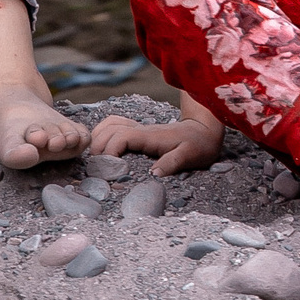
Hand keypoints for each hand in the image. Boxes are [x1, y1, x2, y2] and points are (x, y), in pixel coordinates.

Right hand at [90, 112, 223, 174]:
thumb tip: (154, 174)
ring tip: (94, 159)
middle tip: (95, 168)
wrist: (205, 130)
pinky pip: (115, 125)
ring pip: (109, 124)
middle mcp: (141, 130)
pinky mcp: (139, 131)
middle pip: (109, 130)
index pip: (121, 137)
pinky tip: (101, 147)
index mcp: (149, 136)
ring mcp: (139, 129)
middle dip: (98, 147)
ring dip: (98, 138)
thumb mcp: (190, 155)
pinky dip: (103, 133)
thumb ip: (172, 162)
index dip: (109, 151)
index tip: (106, 169)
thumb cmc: (199, 144)